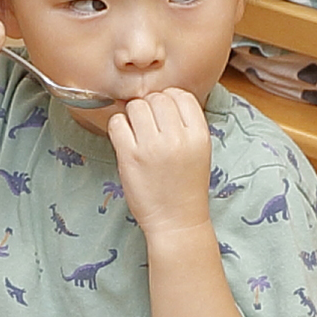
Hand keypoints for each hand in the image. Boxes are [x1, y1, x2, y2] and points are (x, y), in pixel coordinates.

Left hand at [107, 86, 213, 233]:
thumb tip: (164, 98)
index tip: (163, 112)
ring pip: (136, 106)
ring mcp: (152, 146)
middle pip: (157, 98)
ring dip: (133, 115)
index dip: (169, 99)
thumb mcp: (199, 151)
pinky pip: (117, 123)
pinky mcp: (129, 156)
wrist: (177, 220)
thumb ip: (186, 124)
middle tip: (148, 125)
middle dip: (150, 107)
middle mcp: (177, 138)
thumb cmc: (186, 187)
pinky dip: (118, 126)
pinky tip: (125, 139)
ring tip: (136, 132)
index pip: (181, 95)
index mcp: (198, 135)